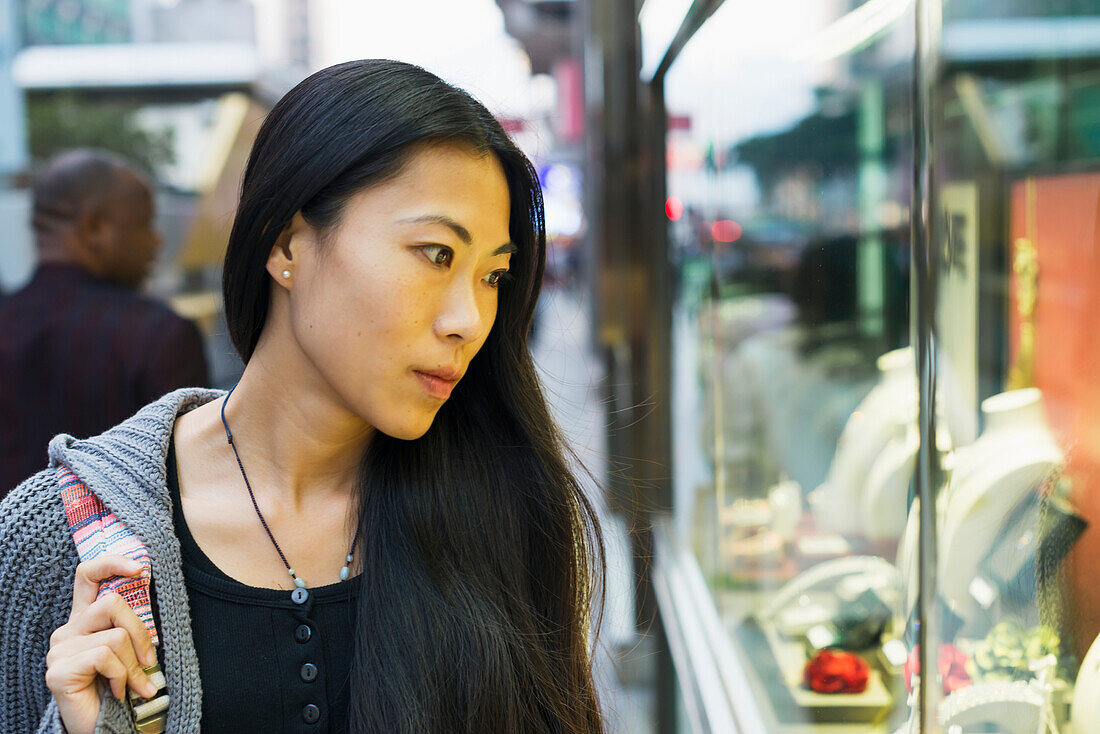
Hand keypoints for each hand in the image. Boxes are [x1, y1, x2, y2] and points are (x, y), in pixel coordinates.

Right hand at [45, 555, 159, 733]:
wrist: (106, 727)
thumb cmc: (120, 688)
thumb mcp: (131, 651)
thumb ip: (132, 626)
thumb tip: (148, 589)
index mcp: (84, 620)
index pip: (87, 575)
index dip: (111, 563)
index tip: (140, 568)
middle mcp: (68, 630)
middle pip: (112, 603)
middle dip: (140, 632)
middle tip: (150, 661)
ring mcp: (60, 650)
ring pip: (115, 635)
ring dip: (134, 664)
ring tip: (135, 685)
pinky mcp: (58, 670)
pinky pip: (105, 657)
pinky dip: (121, 677)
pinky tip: (118, 692)